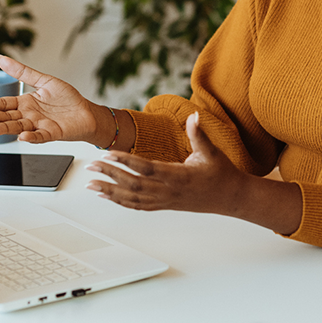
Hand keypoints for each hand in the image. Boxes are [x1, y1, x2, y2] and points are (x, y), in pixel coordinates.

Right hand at [0, 55, 100, 143]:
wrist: (87, 112)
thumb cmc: (68, 98)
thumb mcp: (44, 80)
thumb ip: (22, 72)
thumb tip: (0, 58)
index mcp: (25, 103)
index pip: (1, 104)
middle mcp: (29, 115)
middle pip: (5, 117)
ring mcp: (39, 125)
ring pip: (17, 127)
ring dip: (4, 129)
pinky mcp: (52, 133)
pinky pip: (39, 136)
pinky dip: (31, 136)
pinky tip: (22, 136)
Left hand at [85, 113, 246, 214]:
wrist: (231, 198)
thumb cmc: (221, 174)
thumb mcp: (212, 151)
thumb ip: (199, 134)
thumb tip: (194, 116)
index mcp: (179, 176)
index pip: (148, 168)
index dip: (127, 161)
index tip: (110, 153)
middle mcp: (169, 191)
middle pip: (134, 184)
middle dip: (110, 175)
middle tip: (90, 166)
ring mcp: (165, 200)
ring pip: (132, 199)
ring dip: (110, 191)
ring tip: (90, 184)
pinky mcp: (164, 205)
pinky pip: (138, 206)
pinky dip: (121, 201)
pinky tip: (108, 196)